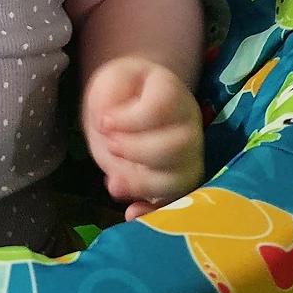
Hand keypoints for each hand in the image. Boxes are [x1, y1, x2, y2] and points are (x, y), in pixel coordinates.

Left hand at [82, 56, 203, 220]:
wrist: (132, 105)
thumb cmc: (123, 91)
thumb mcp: (110, 80)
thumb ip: (109, 93)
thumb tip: (106, 124)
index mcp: (173, 94)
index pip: (163, 106)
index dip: (130, 119)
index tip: (104, 123)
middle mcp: (188, 127)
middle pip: (177, 146)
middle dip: (135, 150)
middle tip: (110, 145)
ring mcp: (187, 158)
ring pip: (178, 179)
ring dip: (140, 182)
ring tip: (113, 178)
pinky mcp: (177, 184)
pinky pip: (174, 204)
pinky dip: (152, 212)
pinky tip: (130, 212)